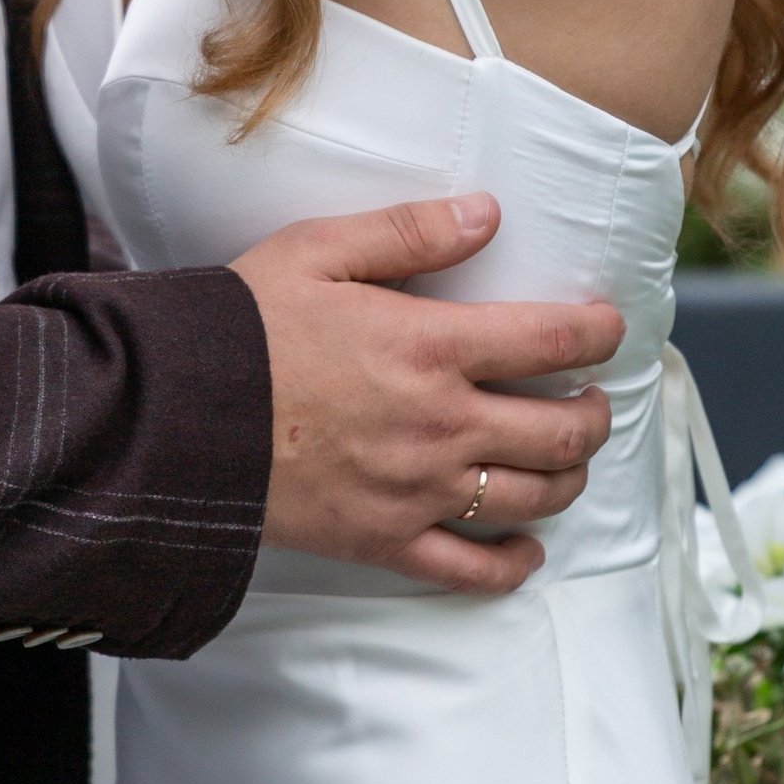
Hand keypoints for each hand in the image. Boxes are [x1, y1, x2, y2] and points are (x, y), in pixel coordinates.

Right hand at [233, 194, 619, 597]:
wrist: (175, 418)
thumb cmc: (242, 328)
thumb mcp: (317, 252)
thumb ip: (409, 231)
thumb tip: (487, 213)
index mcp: (430, 346)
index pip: (551, 340)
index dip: (597, 331)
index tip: (608, 327)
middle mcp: (441, 423)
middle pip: (561, 430)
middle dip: (594, 414)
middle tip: (592, 398)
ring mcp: (419, 491)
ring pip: (534, 496)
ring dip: (569, 478)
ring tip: (567, 458)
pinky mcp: (386, 541)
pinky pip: (473, 570)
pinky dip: (513, 564)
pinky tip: (527, 548)